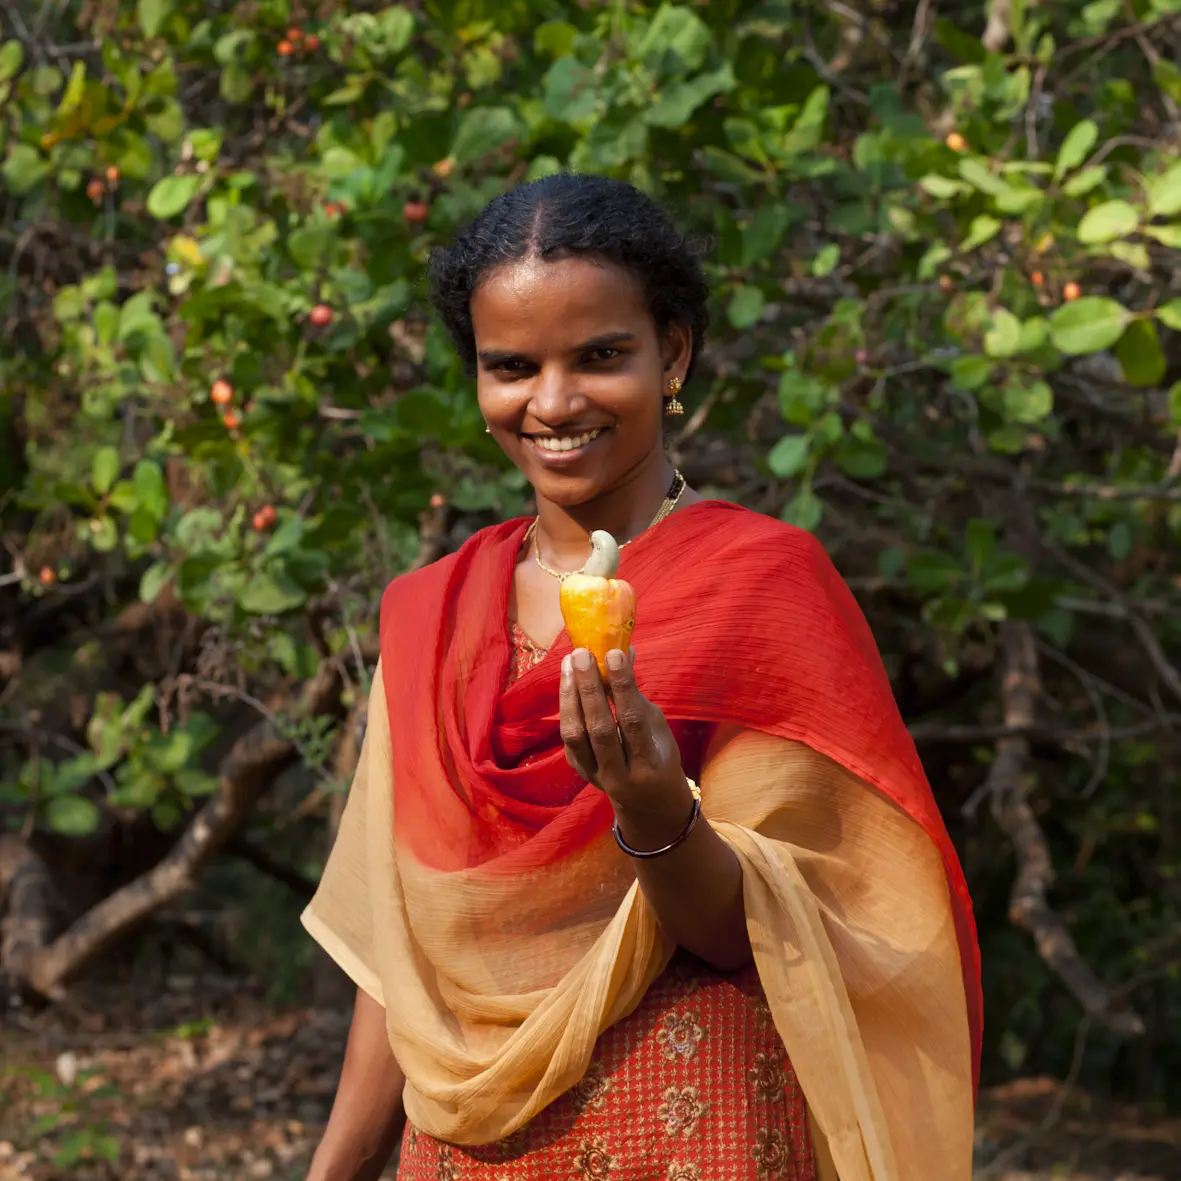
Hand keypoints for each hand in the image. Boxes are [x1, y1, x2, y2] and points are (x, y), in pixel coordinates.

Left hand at [560, 646, 691, 830]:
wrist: (648, 804)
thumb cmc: (659, 756)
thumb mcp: (657, 728)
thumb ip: (636, 695)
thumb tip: (622, 652)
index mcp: (648, 765)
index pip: (632, 722)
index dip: (622, 687)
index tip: (614, 654)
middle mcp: (619, 775)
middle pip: (598, 729)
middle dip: (589, 688)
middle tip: (582, 654)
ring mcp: (595, 776)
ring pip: (576, 735)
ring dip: (570, 696)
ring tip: (569, 664)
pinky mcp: (579, 772)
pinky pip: (569, 738)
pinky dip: (568, 708)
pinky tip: (568, 683)